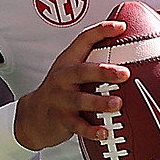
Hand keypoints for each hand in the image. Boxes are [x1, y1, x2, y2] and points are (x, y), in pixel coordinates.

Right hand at [14, 21, 129, 150]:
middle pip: (82, 71)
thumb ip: (92, 61)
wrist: (32, 116)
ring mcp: (61, 99)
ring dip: (100, 102)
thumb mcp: (71, 71)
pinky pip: (77, 126)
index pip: (84, 40)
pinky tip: (104, 132)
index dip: (101, 31)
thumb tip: (128, 51)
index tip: (121, 26)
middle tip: (124, 73)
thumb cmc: (59, 90)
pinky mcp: (61, 119)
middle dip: (104, 71)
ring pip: (80, 100)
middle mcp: (63, 78)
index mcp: (68, 62)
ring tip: (117, 103)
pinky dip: (91, 130)